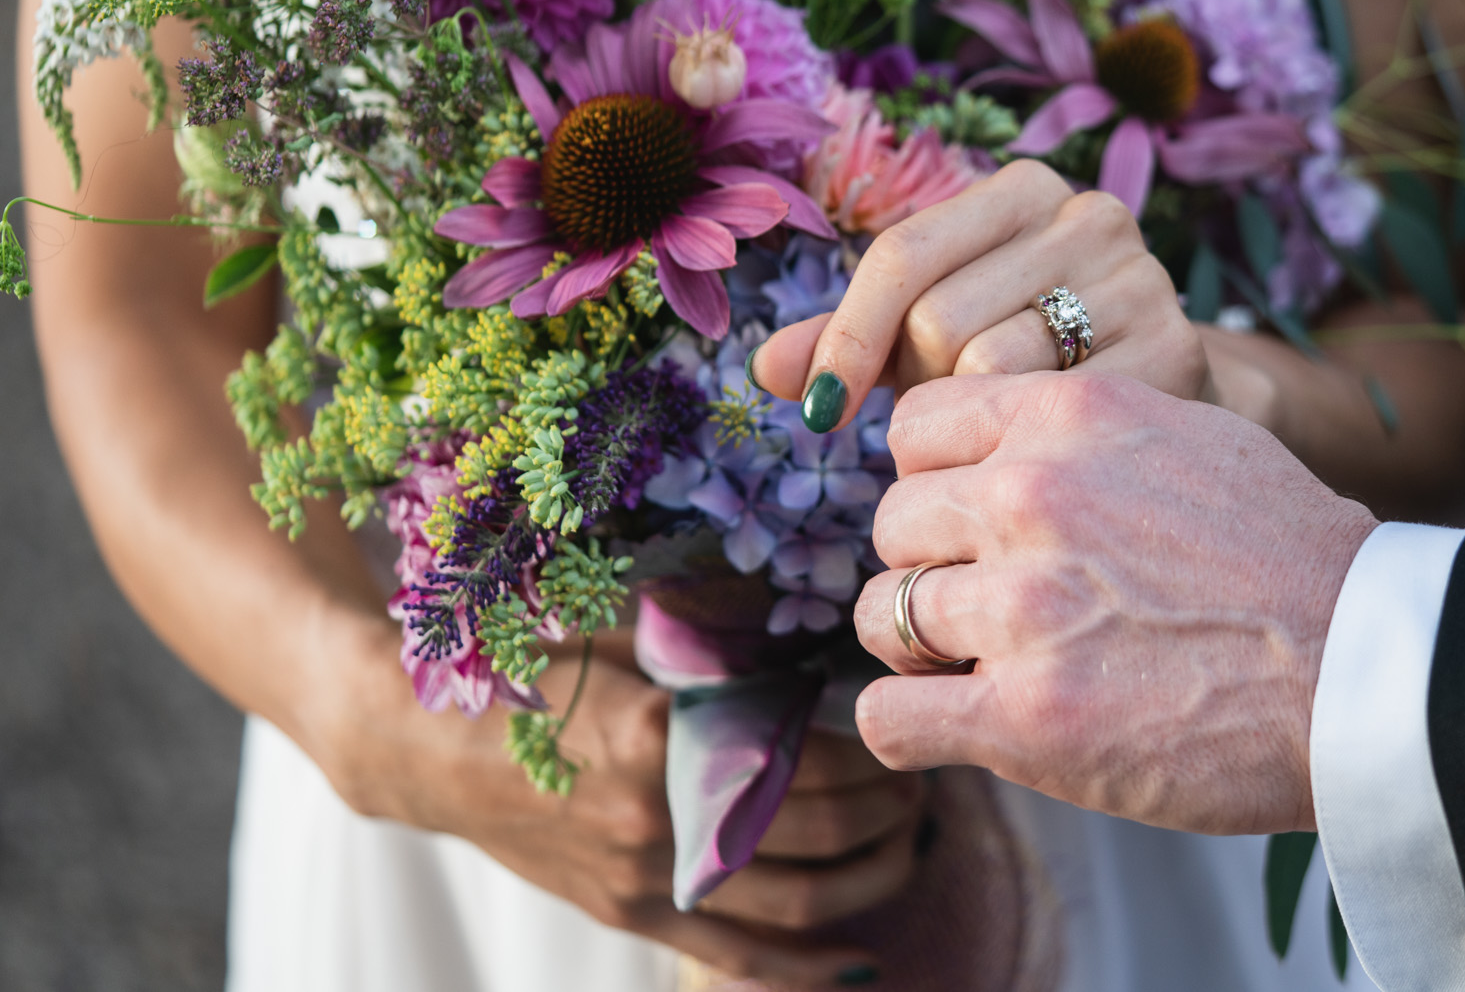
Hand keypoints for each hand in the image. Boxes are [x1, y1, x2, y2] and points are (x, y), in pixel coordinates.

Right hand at [309, 627, 921, 986]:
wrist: (431, 749)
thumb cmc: (538, 673)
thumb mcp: (630, 634)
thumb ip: (721, 634)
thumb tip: (825, 616)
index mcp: (663, 735)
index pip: (810, 757)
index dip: (875, 750)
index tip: (904, 725)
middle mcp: (658, 815)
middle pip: (819, 831)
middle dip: (891, 812)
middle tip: (923, 782)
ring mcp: (641, 877)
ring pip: (795, 904)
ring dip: (872, 878)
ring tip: (909, 843)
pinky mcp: (628, 915)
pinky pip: (735, 957)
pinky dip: (805, 965)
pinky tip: (859, 954)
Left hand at [749, 160, 1208, 429]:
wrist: (1166, 407)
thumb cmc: (1026, 359)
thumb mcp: (934, 338)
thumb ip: (849, 343)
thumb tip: (762, 369)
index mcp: (1021, 189)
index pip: (902, 254)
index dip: (846, 337)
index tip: (818, 412)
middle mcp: (1088, 214)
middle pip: (941, 318)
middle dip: (924, 385)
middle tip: (949, 416)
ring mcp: (1141, 277)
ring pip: (992, 367)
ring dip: (971, 422)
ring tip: (997, 430)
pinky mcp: (1175, 347)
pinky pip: (1053, 412)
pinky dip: (1028, 446)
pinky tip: (1042, 454)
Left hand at [851, 371, 1377, 835]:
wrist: (1368, 665)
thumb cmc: (1295, 556)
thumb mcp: (1192, 434)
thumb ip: (1084, 435)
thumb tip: (1007, 447)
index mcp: (1070, 418)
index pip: (916, 426)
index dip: (934, 477)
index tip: (968, 517)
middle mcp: (1032, 497)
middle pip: (894, 522)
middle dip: (933, 564)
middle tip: (993, 602)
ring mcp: (1023, 608)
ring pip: (882, 616)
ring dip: (922, 646)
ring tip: (990, 663)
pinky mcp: (1026, 718)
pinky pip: (891, 716)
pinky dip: (910, 725)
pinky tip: (954, 723)